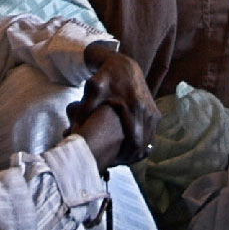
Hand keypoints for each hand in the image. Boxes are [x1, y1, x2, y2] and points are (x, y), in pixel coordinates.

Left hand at [69, 50, 157, 164]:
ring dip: (137, 152)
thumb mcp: (91, 90)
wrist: (123, 66)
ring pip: (149, 141)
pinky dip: (142, 144)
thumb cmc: (105, 78)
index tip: (113, 162)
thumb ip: (84, 109)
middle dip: (131, 157)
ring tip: (121, 158)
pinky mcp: (155, 113)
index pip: (135, 141)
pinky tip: (129, 149)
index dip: (125, 156)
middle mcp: (147, 111)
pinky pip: (151, 134)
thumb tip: (73, 130)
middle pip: (143, 145)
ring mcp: (153, 112)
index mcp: (134, 107)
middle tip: (116, 163)